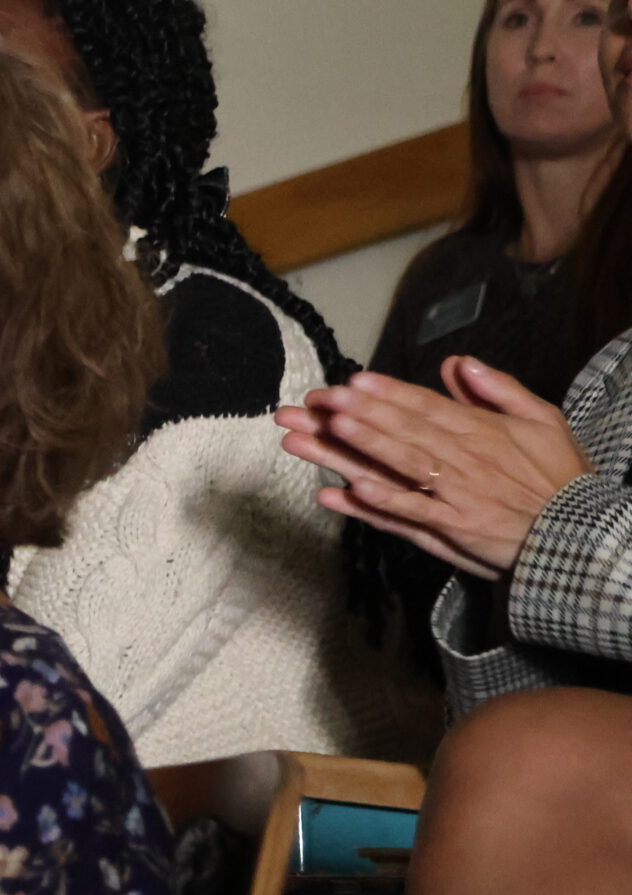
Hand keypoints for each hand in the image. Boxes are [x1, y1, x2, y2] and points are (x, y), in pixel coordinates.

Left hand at [275, 360, 589, 577]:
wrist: (574, 532)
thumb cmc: (557, 475)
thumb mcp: (541, 420)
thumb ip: (498, 390)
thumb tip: (458, 362)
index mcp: (480, 431)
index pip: (425, 407)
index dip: (388, 394)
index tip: (353, 381)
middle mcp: (461, 460)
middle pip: (402, 432)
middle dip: (359, 414)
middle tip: (320, 401)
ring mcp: (452, 495)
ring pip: (397, 467)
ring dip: (358, 449)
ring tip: (323, 433)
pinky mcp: (449, 528)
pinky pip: (407, 513)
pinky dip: (377, 503)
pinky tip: (343, 493)